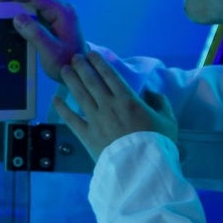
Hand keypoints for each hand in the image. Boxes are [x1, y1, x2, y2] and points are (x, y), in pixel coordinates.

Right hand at [0, 0, 86, 80]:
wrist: (81, 70)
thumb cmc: (69, 63)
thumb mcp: (52, 53)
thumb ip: (36, 35)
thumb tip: (18, 18)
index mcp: (61, 11)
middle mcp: (58, 7)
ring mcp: (54, 11)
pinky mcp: (49, 17)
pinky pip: (30, 6)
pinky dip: (15, 6)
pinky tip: (4, 12)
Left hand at [53, 52, 178, 160]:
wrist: (142, 168)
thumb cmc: (158, 144)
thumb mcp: (168, 120)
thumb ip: (161, 102)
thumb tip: (151, 91)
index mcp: (128, 100)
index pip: (110, 76)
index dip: (99, 63)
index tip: (91, 54)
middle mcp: (109, 106)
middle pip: (92, 82)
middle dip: (82, 67)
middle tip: (74, 57)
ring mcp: (96, 120)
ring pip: (80, 96)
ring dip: (71, 81)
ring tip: (64, 70)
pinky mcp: (87, 135)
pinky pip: (71, 119)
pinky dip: (62, 108)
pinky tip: (55, 99)